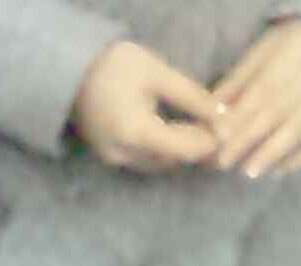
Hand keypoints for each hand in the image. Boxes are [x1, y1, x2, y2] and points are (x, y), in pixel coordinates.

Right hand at [71, 38, 227, 170]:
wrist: (71, 73)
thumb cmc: (116, 67)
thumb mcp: (159, 75)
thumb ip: (192, 97)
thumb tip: (222, 114)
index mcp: (137, 134)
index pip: (185, 150)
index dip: (210, 142)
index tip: (229, 129)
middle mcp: (124, 155)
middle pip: (172, 161)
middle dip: (197, 148)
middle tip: (218, 128)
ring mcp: (114, 159)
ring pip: (158, 164)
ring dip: (180, 151)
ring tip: (200, 130)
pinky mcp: (109, 156)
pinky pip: (144, 160)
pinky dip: (163, 151)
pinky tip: (176, 133)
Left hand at [214, 17, 300, 179]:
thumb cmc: (289, 48)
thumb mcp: (262, 52)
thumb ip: (238, 81)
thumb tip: (212, 114)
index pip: (266, 87)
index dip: (241, 114)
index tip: (218, 137)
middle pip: (282, 108)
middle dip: (250, 137)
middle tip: (224, 161)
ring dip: (273, 152)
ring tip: (249, 172)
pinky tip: (279, 170)